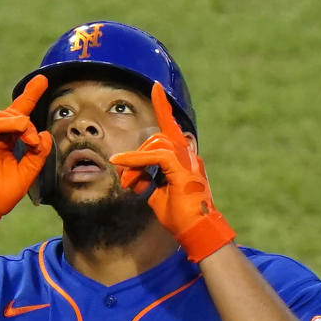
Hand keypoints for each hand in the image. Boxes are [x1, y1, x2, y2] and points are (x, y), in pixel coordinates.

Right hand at [0, 75, 52, 242]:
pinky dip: (6, 124)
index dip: (31, 96)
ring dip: (20, 123)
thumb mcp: (26, 174)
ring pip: (3, 116)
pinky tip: (19, 128)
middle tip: (34, 142)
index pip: (21, 116)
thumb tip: (45, 135)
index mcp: (8, 143)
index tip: (42, 80)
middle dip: (28, 121)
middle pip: (14, 113)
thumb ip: (38, 155)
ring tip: (29, 139)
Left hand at [110, 82, 234, 262]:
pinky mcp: (183, 171)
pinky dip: (137, 160)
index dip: (163, 107)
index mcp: (183, 159)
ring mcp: (188, 162)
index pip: (170, 128)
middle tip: (128, 182)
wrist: (196, 233)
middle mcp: (188, 156)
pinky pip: (156, 156)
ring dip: (135, 162)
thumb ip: (147, 179)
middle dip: (136, 157)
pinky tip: (124, 164)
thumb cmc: (179, 217)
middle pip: (155, 138)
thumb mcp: (157, 194)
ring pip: (155, 143)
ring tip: (130, 184)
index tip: (155, 88)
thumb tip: (131, 173)